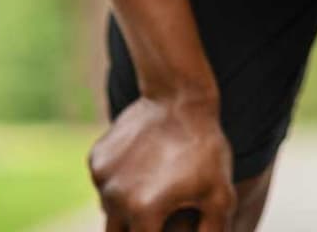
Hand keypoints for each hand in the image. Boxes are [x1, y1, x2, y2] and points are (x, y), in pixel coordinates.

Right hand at [88, 93, 236, 231]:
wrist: (179, 97)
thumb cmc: (205, 150)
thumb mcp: (220, 195)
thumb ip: (212, 231)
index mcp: (144, 211)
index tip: (164, 225)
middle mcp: (115, 197)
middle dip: (138, 230)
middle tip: (159, 209)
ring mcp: (102, 177)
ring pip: (110, 211)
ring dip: (127, 209)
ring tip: (156, 188)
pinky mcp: (96, 160)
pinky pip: (104, 184)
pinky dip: (119, 184)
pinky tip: (143, 169)